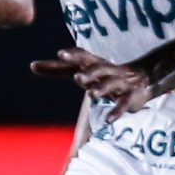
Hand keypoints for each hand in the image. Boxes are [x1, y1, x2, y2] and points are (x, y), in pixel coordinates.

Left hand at [31, 44, 157, 121]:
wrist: (142, 78)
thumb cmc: (103, 74)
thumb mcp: (81, 71)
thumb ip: (57, 69)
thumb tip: (31, 66)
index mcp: (94, 63)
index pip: (83, 56)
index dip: (74, 55)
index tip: (61, 54)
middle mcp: (107, 70)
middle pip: (98, 69)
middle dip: (89, 72)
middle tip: (77, 76)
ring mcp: (120, 83)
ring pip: (111, 84)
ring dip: (101, 88)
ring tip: (91, 94)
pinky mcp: (130, 97)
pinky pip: (123, 103)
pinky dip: (116, 111)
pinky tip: (108, 120)